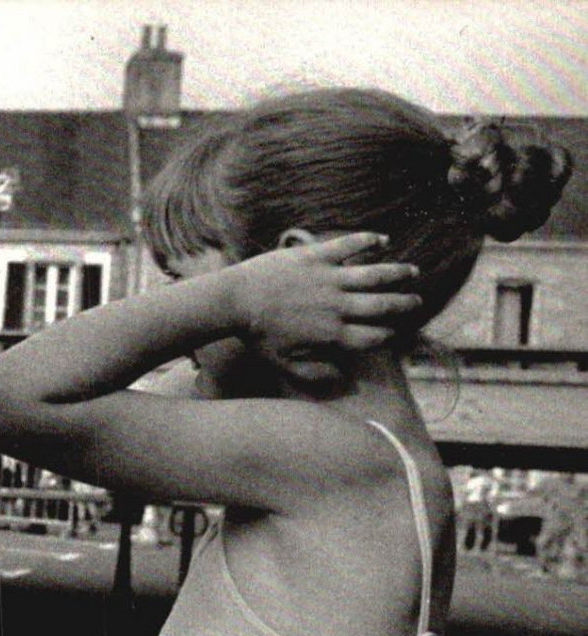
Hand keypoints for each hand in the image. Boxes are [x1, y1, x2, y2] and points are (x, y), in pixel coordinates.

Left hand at [228, 232, 421, 377]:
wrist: (234, 301)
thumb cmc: (255, 335)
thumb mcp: (282, 363)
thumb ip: (313, 373)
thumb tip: (341, 380)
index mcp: (331, 334)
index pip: (372, 337)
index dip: (389, 334)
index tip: (397, 331)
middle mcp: (337, 307)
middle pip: (382, 306)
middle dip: (404, 304)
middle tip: (418, 301)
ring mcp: (329, 279)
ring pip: (375, 275)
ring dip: (398, 273)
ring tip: (413, 272)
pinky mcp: (317, 256)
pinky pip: (350, 245)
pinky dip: (370, 241)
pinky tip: (383, 240)